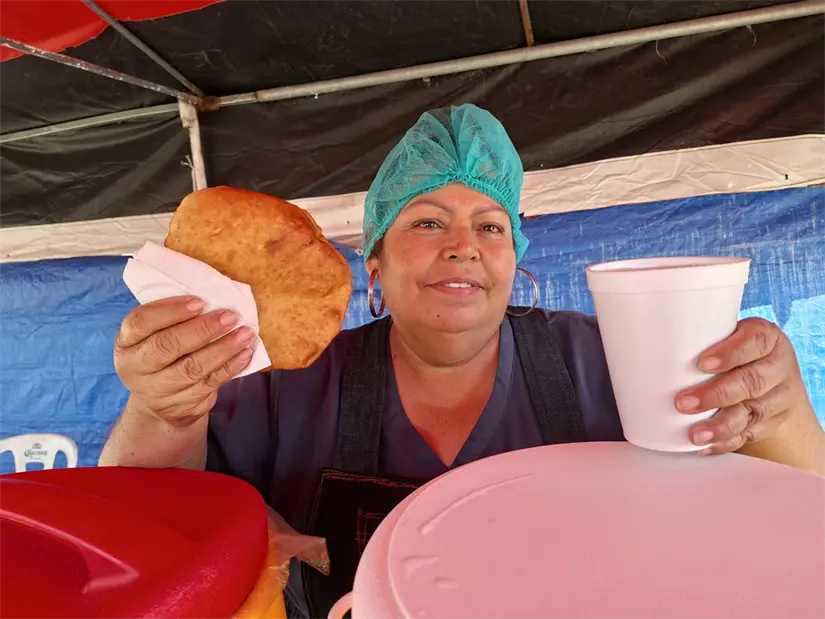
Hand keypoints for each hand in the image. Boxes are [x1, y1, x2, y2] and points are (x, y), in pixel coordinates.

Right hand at [114, 296, 254, 426]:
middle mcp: (136, 368)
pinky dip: (230, 367)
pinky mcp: (181, 405)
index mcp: (126, 342)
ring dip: (222, 349)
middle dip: (202, 329)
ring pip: (192, 368)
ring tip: (244, 333)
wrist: (158, 402)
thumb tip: (211, 295)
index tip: (200, 302)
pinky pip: (209, 384)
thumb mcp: (154, 335)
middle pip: (167, 346)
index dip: (171, 310)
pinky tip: (245, 354)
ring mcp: (157, 391)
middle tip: (229, 317)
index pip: (141, 322)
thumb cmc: (162, 354)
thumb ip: (173, 317)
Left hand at [675, 317, 811, 454]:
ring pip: (753, 413)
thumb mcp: (726, 333)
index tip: (701, 364)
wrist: (772, 373)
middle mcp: (777, 367)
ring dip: (721, 426)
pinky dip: (725, 442)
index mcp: (766, 338)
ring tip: (695, 434)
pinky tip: (705, 446)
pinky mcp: (771, 422)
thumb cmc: (735, 348)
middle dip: (716, 395)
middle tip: (683, 403)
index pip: (755, 342)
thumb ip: (699, 336)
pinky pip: (750, 435)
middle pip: (752, 382)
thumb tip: (646, 341)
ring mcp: (778, 397)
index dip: (730, 353)